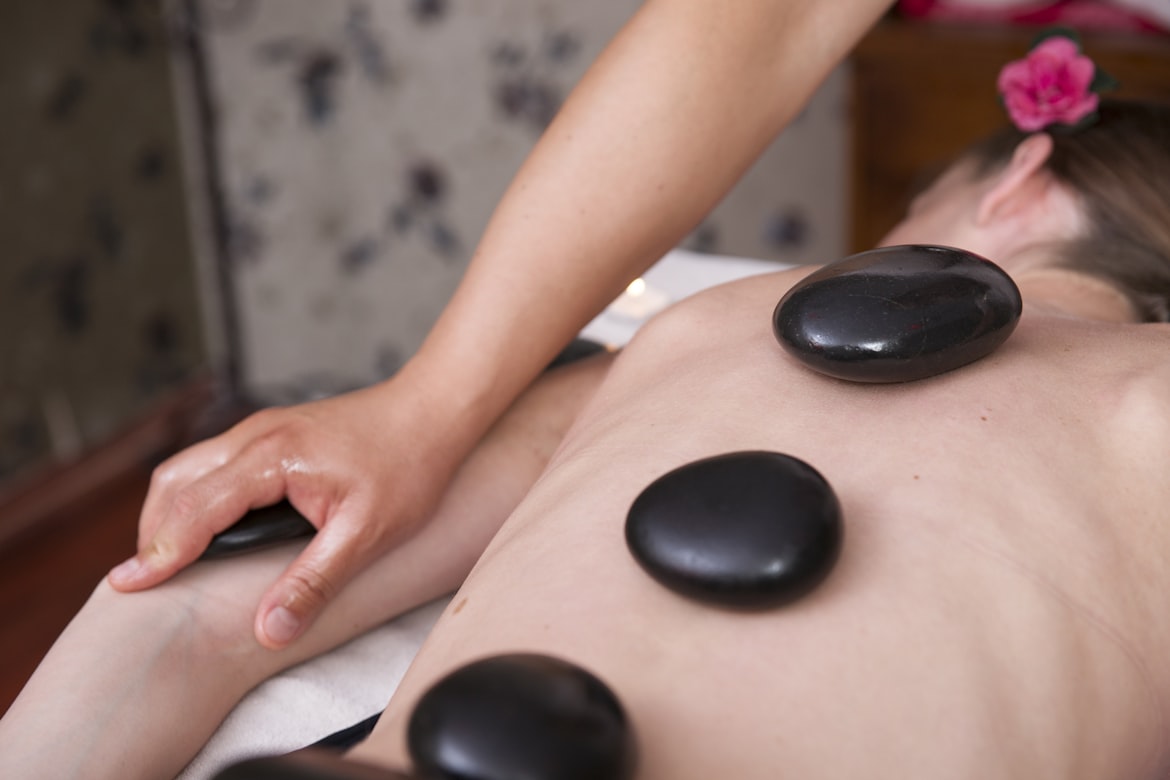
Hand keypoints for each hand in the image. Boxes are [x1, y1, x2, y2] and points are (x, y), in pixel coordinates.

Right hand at [108, 380, 465, 648]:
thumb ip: (315, 582)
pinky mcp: (272, 434)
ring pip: (189, 467)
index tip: (126, 587)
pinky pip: (213, 462)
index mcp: (273, 458)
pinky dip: (194, 496)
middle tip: (145, 582)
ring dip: (171, 512)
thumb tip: (269, 629)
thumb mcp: (367, 534)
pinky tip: (209, 528)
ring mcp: (262, 430)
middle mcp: (256, 435)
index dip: (159, 552)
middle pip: (175, 481)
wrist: (434, 410)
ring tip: (170, 561)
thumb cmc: (408, 465)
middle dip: (154, 532)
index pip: (195, 509)